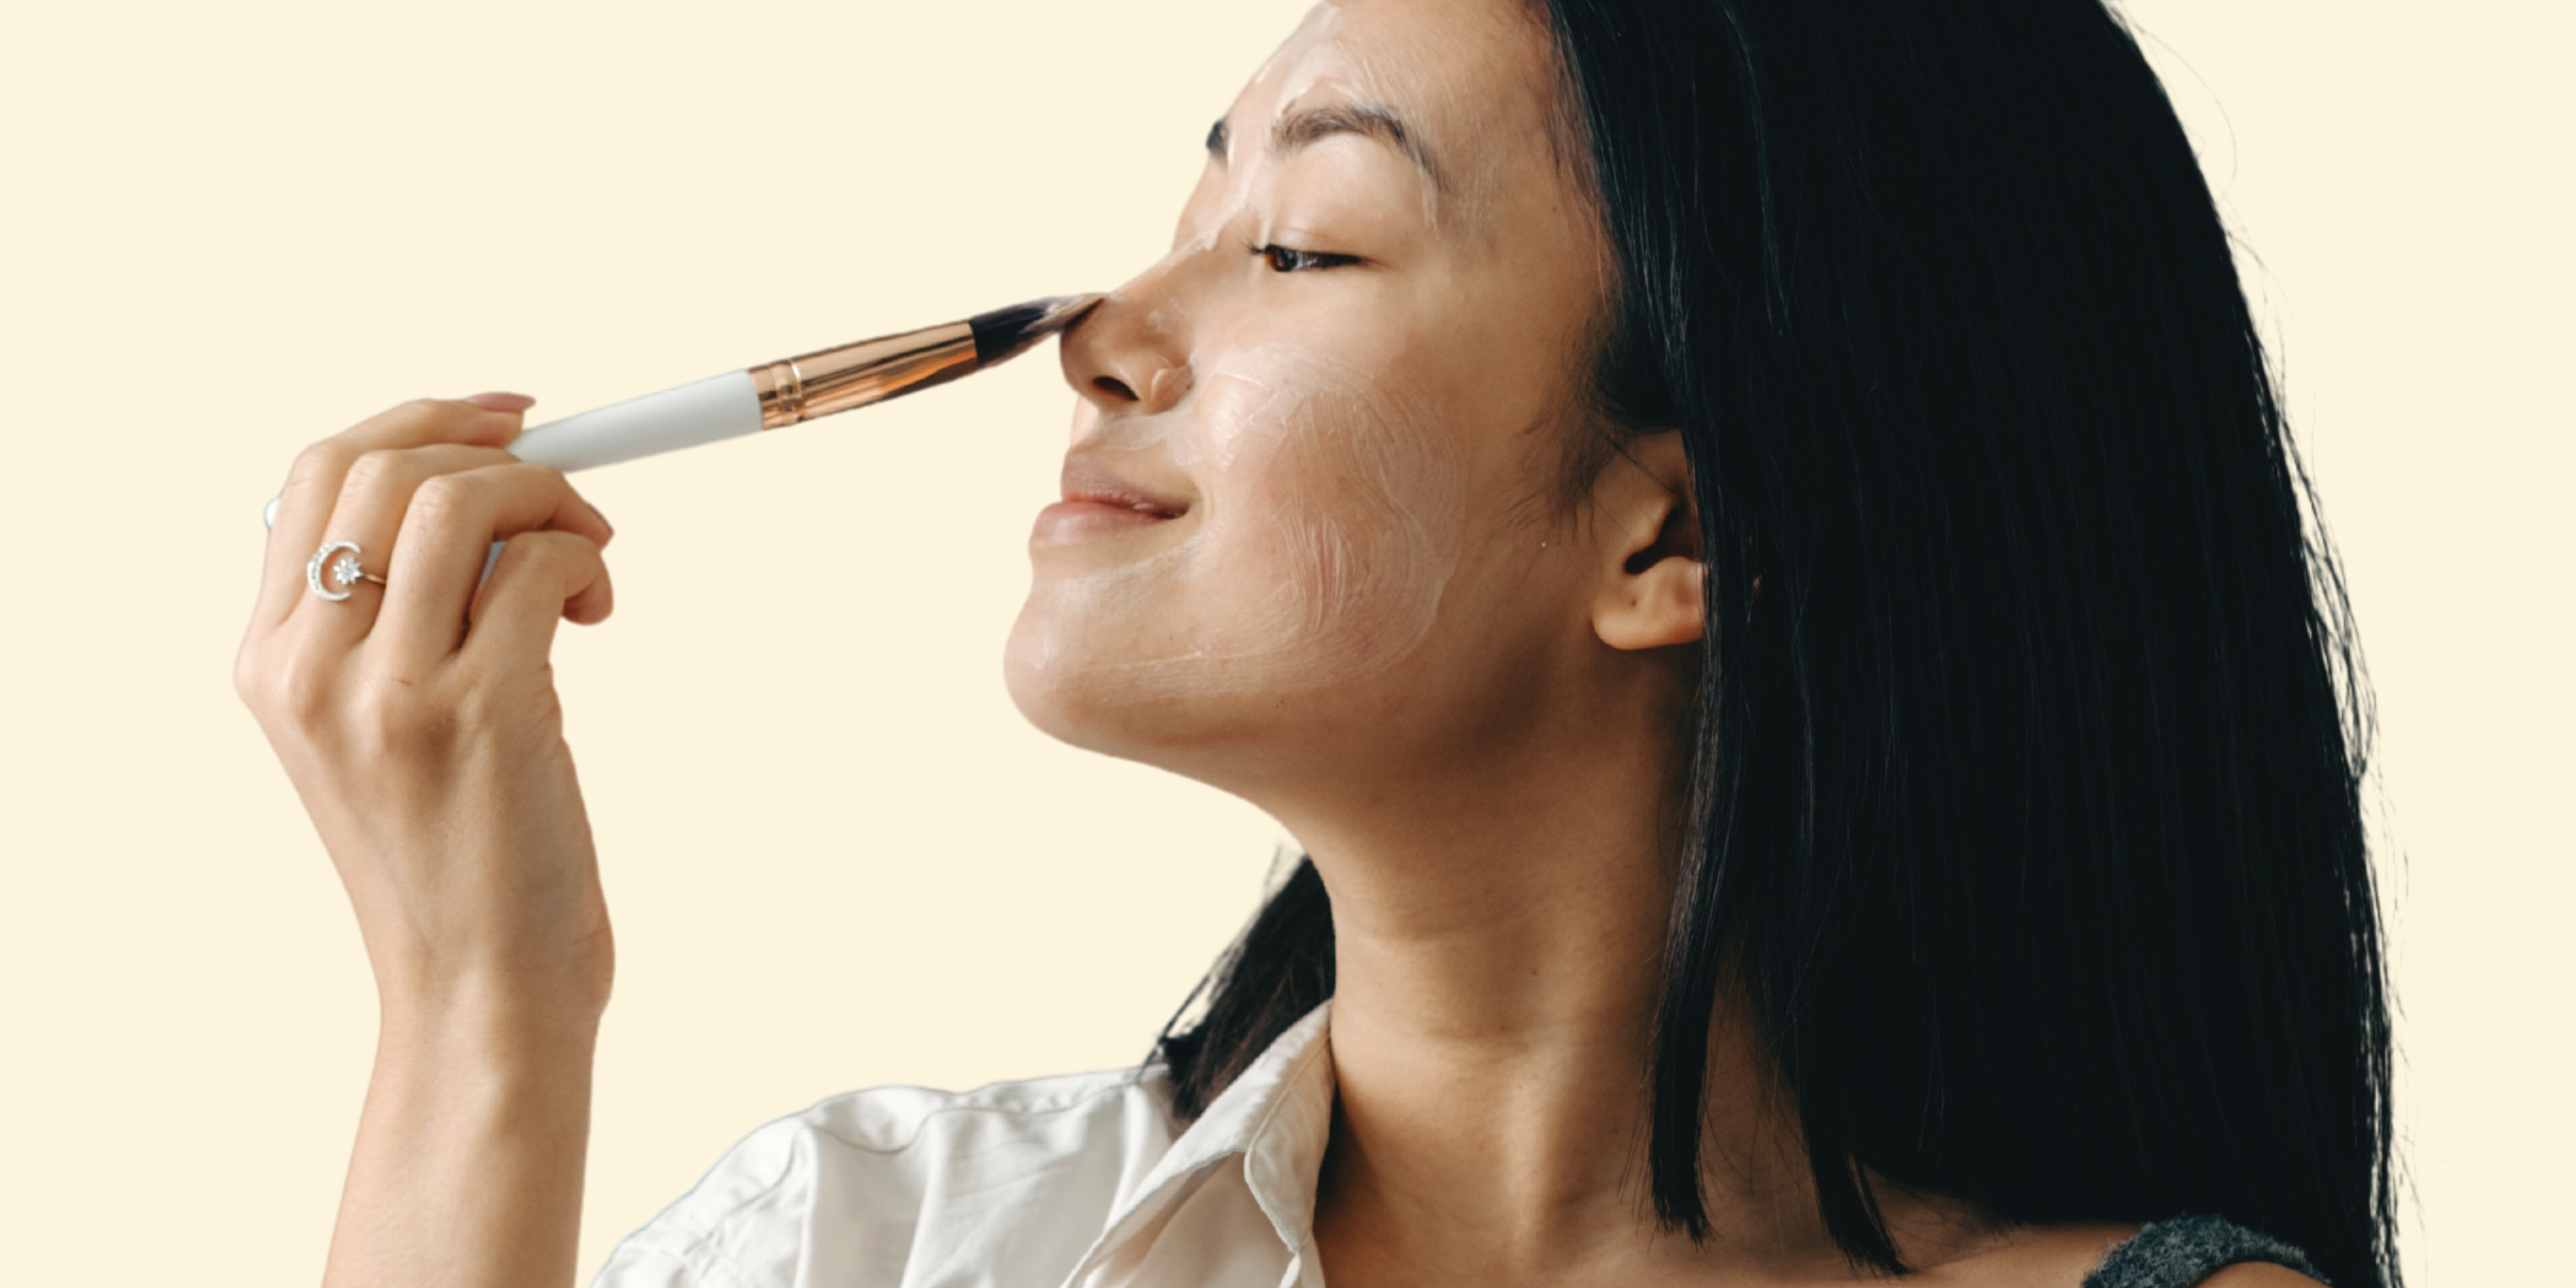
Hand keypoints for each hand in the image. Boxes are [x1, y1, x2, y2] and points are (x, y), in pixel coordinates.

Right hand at [235, 394, 619, 1025]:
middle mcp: (310, 669)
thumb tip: (468, 495)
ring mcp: (391, 692)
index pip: (314, 474)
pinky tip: (595, 610)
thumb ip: (382, 620)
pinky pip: (541, 566)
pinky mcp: (484, 715)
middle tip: (567, 500)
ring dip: (552, 501)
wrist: (477, 992)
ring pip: (462, 499)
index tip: (507, 424)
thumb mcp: (368, 732)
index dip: (419, 422)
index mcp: (267, 662)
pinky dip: (586, 560)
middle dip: (497, 453)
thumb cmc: (451, 860)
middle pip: (384, 466)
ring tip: (588, 557)